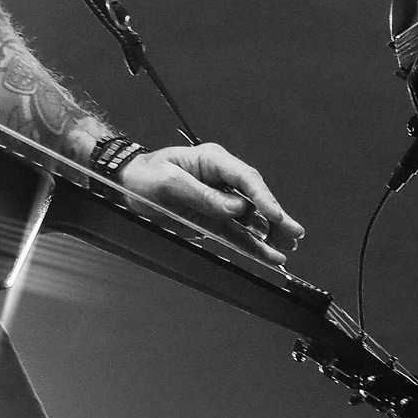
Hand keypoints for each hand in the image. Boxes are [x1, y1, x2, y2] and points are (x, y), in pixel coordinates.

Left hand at [116, 142, 304, 265]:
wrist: (124, 185)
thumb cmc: (143, 175)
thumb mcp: (169, 183)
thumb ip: (203, 195)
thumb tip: (236, 208)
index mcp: (212, 161)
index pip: (245, 178)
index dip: (263, 198)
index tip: (276, 215)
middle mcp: (220, 179)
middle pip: (255, 198)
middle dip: (276, 216)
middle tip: (293, 233)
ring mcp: (219, 200)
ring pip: (252, 218)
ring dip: (271, 233)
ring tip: (288, 248)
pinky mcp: (214, 220)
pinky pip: (238, 233)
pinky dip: (254, 245)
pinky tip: (271, 255)